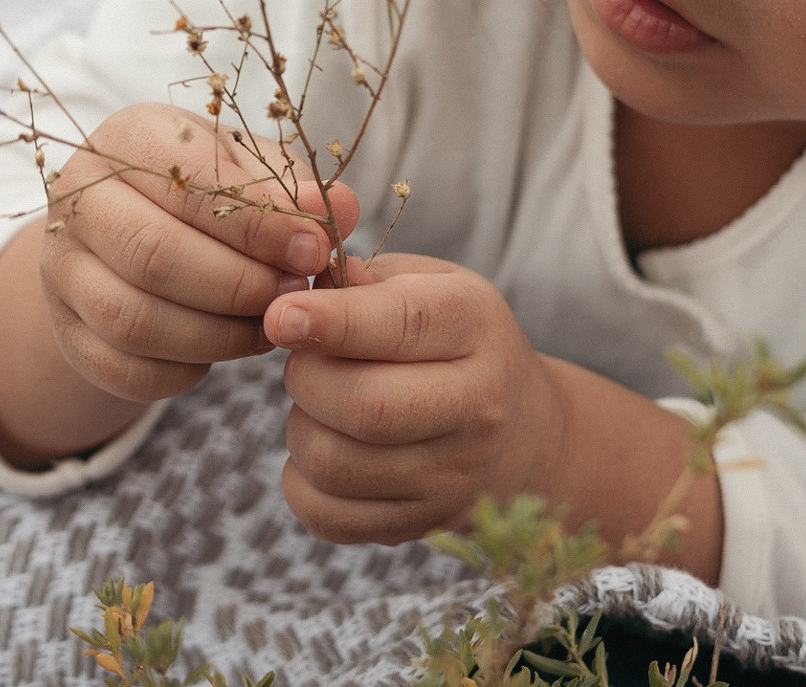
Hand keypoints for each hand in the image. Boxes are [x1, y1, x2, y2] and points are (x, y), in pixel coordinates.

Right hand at [39, 103, 359, 403]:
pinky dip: (188, 369)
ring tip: (271, 326)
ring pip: (138, 321)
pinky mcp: (67, 332)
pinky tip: (226, 349)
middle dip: (240, 286)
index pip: (187, 183)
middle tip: (296, 296)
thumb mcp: (250, 171)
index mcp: (128, 138)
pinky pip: (128, 369)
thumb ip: (293, 188)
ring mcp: (62, 270)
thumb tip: (339, 207)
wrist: (129, 234)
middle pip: (155, 256)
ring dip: (220, 336)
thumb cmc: (204, 193)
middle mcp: (79, 198)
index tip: (314, 250)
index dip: (258, 225)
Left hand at [264, 253, 566, 544]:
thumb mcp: (431, 285)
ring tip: (319, 406)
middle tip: (304, 362)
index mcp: (476, 326)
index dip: (332, 322)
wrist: (524, 433)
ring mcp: (451, 475)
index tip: (281, 317)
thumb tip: (303, 292)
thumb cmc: (456, 341)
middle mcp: (476, 405)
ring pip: (335, 463)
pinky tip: (325, 448)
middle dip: (307, 378)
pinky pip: (327, 516)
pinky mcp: (420, 523)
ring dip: (301, 429)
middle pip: (365, 405)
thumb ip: (367, 281)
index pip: (403, 325)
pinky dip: (302, 482)